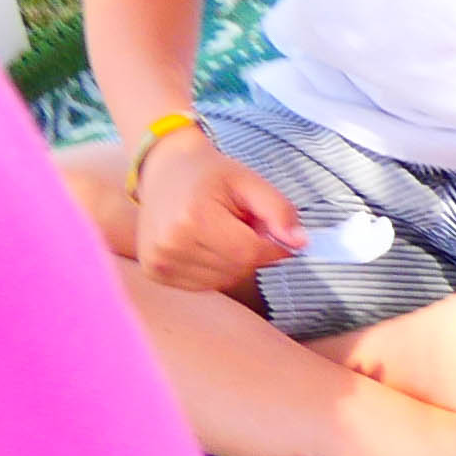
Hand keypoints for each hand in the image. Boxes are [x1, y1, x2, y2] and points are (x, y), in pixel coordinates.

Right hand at [133, 126, 303, 294]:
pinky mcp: (155, 272)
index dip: (273, 247)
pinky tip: (207, 245)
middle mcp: (172, 243)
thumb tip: (300, 243)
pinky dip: (215, 270)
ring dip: (233, 262)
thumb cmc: (210, 175)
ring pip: (223, 280)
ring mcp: (160, 261)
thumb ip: (279, 210)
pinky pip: (204, 285)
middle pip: (237, 269)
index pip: (250, 253)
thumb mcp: (249, 181)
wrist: (165, 170)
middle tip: (241, 224)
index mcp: (194, 217)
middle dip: (251, 251)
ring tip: (221, 231)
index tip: (277, 234)